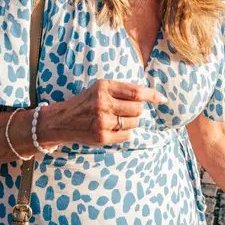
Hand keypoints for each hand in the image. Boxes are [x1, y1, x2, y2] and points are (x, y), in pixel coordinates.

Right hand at [37, 79, 162, 146]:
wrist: (62, 120)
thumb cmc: (86, 102)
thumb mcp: (100, 88)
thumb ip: (122, 90)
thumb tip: (151, 96)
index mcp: (103, 87)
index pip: (135, 92)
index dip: (152, 96)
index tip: (162, 99)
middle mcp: (102, 103)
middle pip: (137, 109)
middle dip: (136, 111)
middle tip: (125, 111)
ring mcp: (101, 121)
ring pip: (134, 123)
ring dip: (130, 122)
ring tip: (116, 119)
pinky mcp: (101, 136)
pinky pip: (127, 135)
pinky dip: (124, 133)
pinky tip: (112, 128)